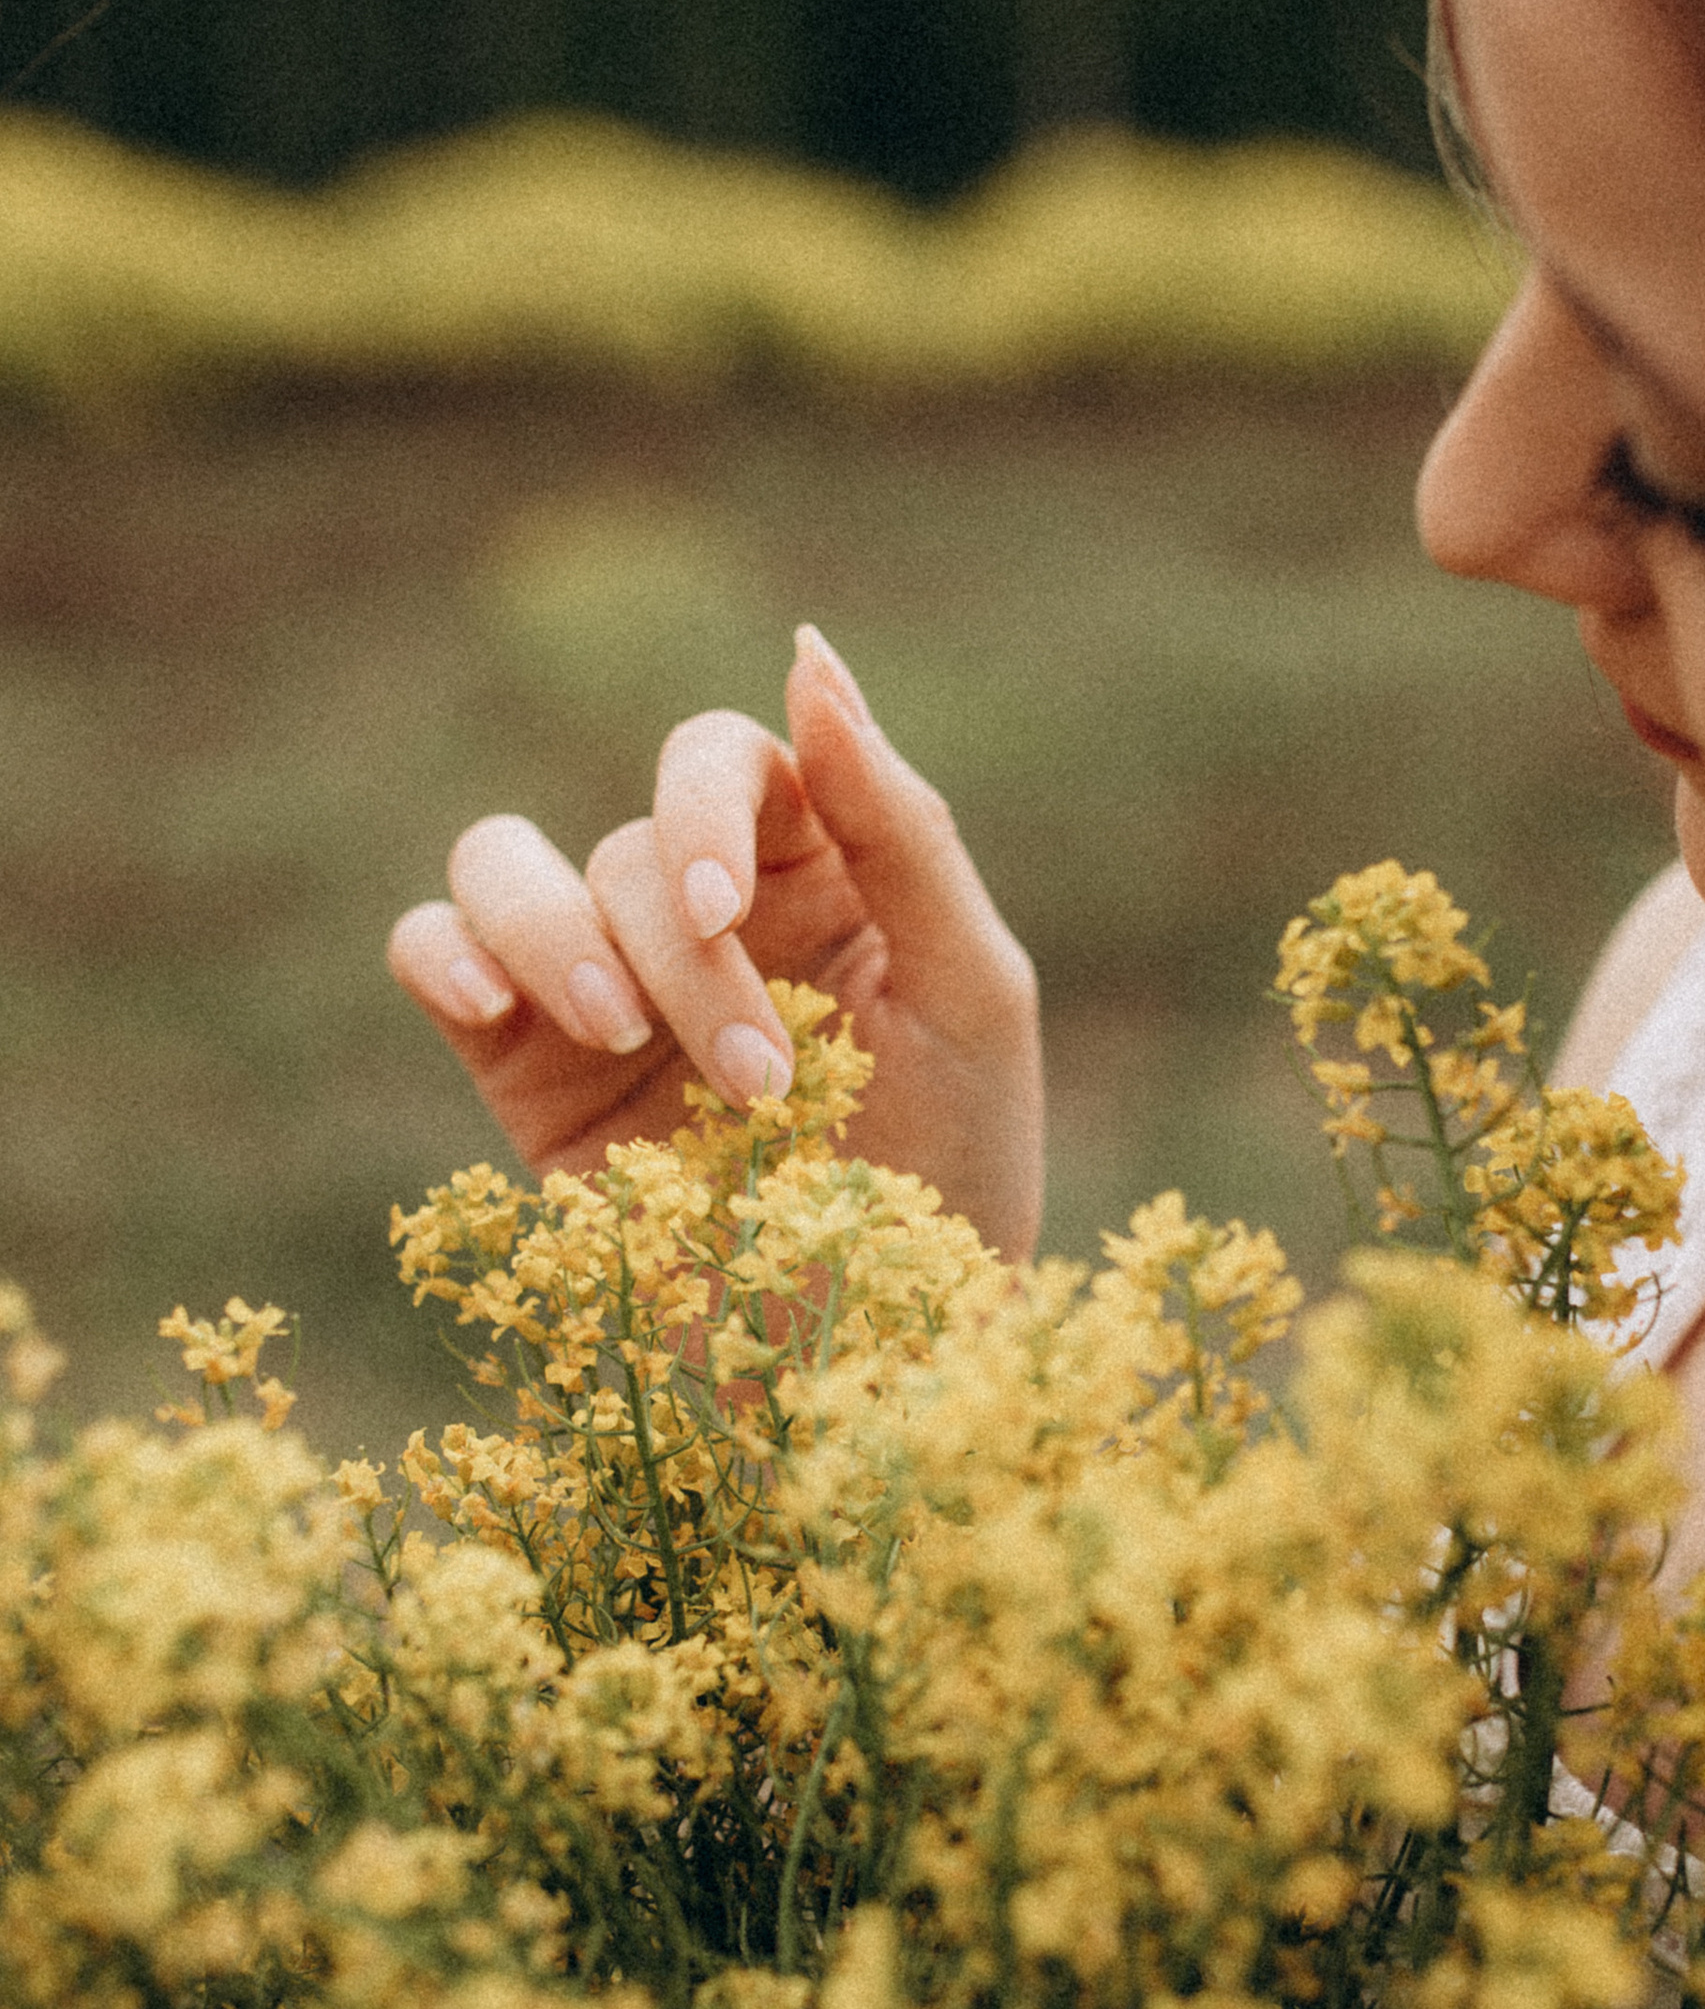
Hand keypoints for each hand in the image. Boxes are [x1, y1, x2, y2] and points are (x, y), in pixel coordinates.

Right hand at [389, 628, 1042, 1260]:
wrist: (881, 1353)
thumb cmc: (955, 1175)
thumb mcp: (969, 992)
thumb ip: (899, 824)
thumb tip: (806, 655)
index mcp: (810, 871)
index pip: (720, 761)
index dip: (704, 810)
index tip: (732, 911)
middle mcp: (693, 915)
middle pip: (626, 842)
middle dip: (683, 951)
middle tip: (761, 1082)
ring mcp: (597, 989)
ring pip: (505, 866)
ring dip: (555, 937)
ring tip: (618, 1038)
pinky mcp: (519, 1071)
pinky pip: (431, 951)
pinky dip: (446, 952)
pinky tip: (495, 1006)